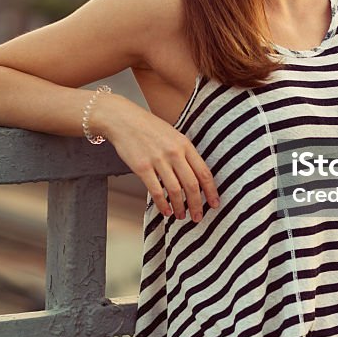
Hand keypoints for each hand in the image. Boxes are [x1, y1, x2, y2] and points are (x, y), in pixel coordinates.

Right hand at [97, 94, 219, 221]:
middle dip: (197, 204)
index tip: (214, 203)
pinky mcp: (142, 167)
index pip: (203, 172)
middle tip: (198, 216)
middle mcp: (174, 152)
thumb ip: (184, 153)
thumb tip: (195, 175)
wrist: (123, 120)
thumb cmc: (148, 127)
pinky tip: (166, 210)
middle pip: (192, 184)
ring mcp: (158, 160)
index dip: (211, 191)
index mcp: (184, 144)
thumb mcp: (173, 135)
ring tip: (181, 216)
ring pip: (175, 190)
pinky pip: (156, 191)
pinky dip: (163, 204)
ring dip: (180, 207)